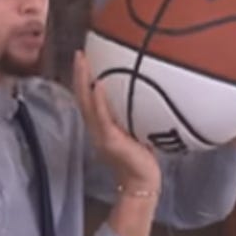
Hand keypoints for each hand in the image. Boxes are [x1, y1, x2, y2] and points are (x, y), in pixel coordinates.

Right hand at [73, 50, 159, 193]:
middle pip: (83, 97)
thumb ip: (139, 114)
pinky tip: (97, 85)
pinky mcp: (109, 140)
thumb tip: (156, 93)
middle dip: (79, 75)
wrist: (142, 181)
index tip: (85, 58)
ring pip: (87, 104)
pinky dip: (98, 100)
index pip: (89, 98)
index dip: (84, 79)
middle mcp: (97, 127)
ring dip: (83, 81)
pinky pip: (101, 117)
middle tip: (80, 53)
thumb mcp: (140, 131)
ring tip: (83, 62)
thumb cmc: (143, 158)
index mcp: (102, 125)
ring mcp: (100, 134)